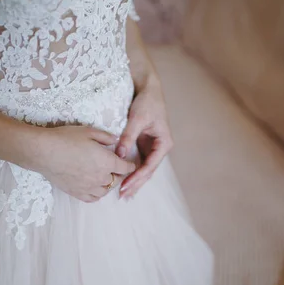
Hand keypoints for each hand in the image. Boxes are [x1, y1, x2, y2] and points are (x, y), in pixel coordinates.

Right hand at [32, 126, 136, 202]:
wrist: (44, 152)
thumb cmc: (66, 139)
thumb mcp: (88, 131)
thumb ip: (105, 137)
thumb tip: (115, 140)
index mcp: (107, 161)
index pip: (126, 167)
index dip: (129, 164)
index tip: (129, 163)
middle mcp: (101, 177)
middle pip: (117, 179)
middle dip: (118, 173)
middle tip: (114, 167)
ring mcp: (89, 187)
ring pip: (106, 190)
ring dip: (108, 184)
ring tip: (104, 177)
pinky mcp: (77, 193)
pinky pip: (93, 198)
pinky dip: (96, 194)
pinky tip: (94, 188)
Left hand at [116, 79, 172, 198]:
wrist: (148, 88)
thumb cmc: (146, 102)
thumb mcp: (137, 119)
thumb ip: (128, 137)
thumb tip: (119, 155)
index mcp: (164, 143)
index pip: (149, 166)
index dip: (137, 178)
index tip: (125, 186)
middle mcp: (160, 148)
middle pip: (147, 171)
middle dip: (135, 184)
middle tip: (122, 196)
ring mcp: (152, 147)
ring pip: (143, 168)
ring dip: (134, 180)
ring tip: (123, 194)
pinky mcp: (144, 144)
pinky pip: (138, 161)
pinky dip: (131, 171)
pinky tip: (123, 180)